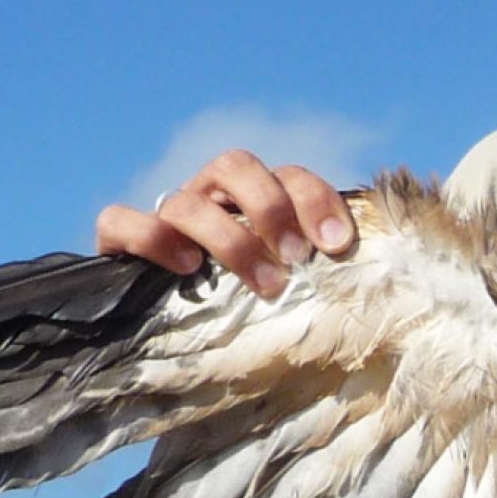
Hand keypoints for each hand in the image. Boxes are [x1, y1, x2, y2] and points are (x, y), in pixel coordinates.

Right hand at [95, 150, 356, 298]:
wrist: (171, 332)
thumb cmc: (251, 312)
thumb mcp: (292, 291)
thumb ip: (321, 280)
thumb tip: (376, 293)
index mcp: (257, 201)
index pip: (289, 175)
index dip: (316, 200)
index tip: (336, 245)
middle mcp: (211, 198)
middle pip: (235, 166)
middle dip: (270, 209)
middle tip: (296, 262)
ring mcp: (165, 217)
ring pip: (187, 200)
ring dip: (229, 239)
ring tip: (262, 284)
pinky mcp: (120, 241)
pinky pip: (120, 220)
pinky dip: (151, 237)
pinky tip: (186, 267)